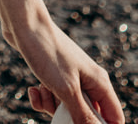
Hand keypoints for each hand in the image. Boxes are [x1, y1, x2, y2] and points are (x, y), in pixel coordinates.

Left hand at [5, 12, 124, 123]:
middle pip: (87, 114)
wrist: (23, 24)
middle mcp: (89, 81)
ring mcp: (71, 77)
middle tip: (55, 108)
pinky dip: (42, 97)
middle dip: (70, 118)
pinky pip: (52, 97)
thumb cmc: (48, 54)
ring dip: (52, 106)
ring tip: (43, 91)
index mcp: (100, 83)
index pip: (114, 117)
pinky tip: (34, 88)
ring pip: (67, 107)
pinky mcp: (53, 74)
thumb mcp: (67, 90)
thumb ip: (83, 114)